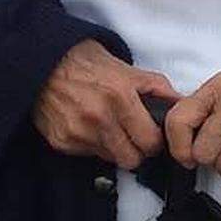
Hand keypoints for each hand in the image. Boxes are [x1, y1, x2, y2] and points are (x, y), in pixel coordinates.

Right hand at [32, 39, 177, 169]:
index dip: (154, 141)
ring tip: (110, 127)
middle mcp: (100, 119)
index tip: (151, 135)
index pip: (149, 142)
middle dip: (137, 151)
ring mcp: (79, 133)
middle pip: (131, 160)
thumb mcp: (124, 66)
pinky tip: (89, 125)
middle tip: (134, 136)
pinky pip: (87, 154)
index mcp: (120, 97)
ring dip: (114, 148)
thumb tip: (178, 101)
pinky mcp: (62, 142)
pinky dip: (92, 144)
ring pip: (110, 159)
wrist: (42, 61)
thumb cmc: (84, 60)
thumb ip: (154, 86)